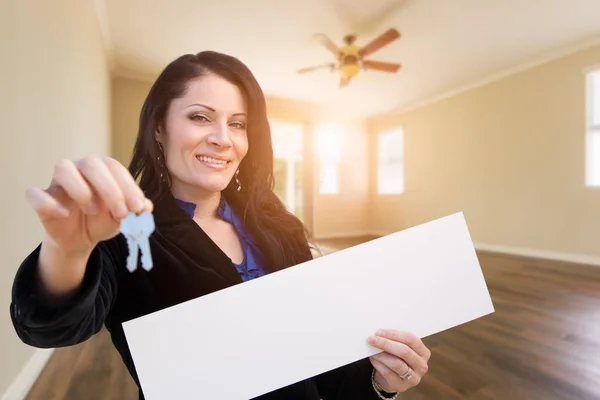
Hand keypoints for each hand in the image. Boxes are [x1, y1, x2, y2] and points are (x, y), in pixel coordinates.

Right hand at [25, 155, 152, 254]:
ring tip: (93, 210)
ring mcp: (58, 182)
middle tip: (121, 212)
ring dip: (81, 189)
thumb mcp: (122, 218)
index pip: (115, 168)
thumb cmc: (103, 219)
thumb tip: (147, 207)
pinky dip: (48, 202)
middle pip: (91, 163)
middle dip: (110, 188)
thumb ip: (135, 210)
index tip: (138, 208)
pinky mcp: (41, 198)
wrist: (81, 238)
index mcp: (103, 168)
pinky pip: (35, 193)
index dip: (128, 187)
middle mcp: (80, 168)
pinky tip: (64, 214)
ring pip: (63, 168)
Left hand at [367, 329, 430, 392]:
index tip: (379, 332)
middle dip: (386, 343)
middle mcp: (422, 366)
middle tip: (372, 339)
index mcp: (424, 352)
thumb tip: (380, 333)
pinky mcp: (401, 386)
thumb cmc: (396, 357)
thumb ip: (394, 340)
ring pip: (396, 363)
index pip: (411, 339)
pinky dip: (378, 364)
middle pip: (404, 351)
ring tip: (371, 349)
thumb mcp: (400, 347)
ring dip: (381, 355)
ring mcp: (413, 378)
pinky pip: (388, 373)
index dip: (394, 334)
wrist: (391, 378)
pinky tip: (373, 358)